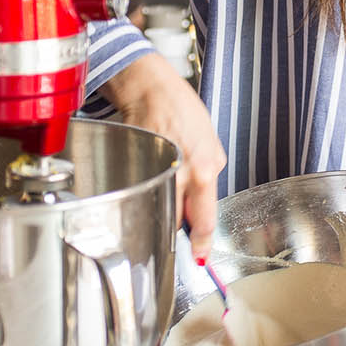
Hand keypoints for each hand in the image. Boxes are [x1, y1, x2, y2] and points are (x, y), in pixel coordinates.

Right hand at [101, 53, 225, 259]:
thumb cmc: (182, 110)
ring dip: (160, 211)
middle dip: (176, 229)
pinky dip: (145, 195)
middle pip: (175, 221)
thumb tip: (202, 204)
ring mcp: (153, 170)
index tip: (200, 257)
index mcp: (203, 169)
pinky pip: (142, 192)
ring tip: (161, 199)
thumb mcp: (211, 143)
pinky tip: (147, 183)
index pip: (203, 219)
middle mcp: (179, 173)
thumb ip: (209, 175)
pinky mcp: (133, 166)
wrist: (150, 88)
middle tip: (178, 230)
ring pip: (157, 209)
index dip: (201, 244)